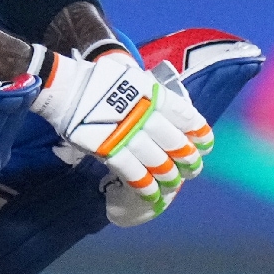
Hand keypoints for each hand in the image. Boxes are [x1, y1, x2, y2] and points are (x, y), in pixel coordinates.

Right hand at [27, 44, 212, 215]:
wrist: (67, 88)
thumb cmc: (100, 80)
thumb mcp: (133, 78)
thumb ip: (152, 95)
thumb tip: (167, 113)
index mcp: (154, 96)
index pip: (187, 118)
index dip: (200, 134)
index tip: (206, 145)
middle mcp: (146, 116)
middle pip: (177, 145)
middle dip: (189, 161)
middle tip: (194, 169)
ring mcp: (128, 135)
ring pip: (160, 163)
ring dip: (170, 177)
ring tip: (174, 184)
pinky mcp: (110, 151)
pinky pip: (135, 175)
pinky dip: (146, 188)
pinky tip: (152, 194)